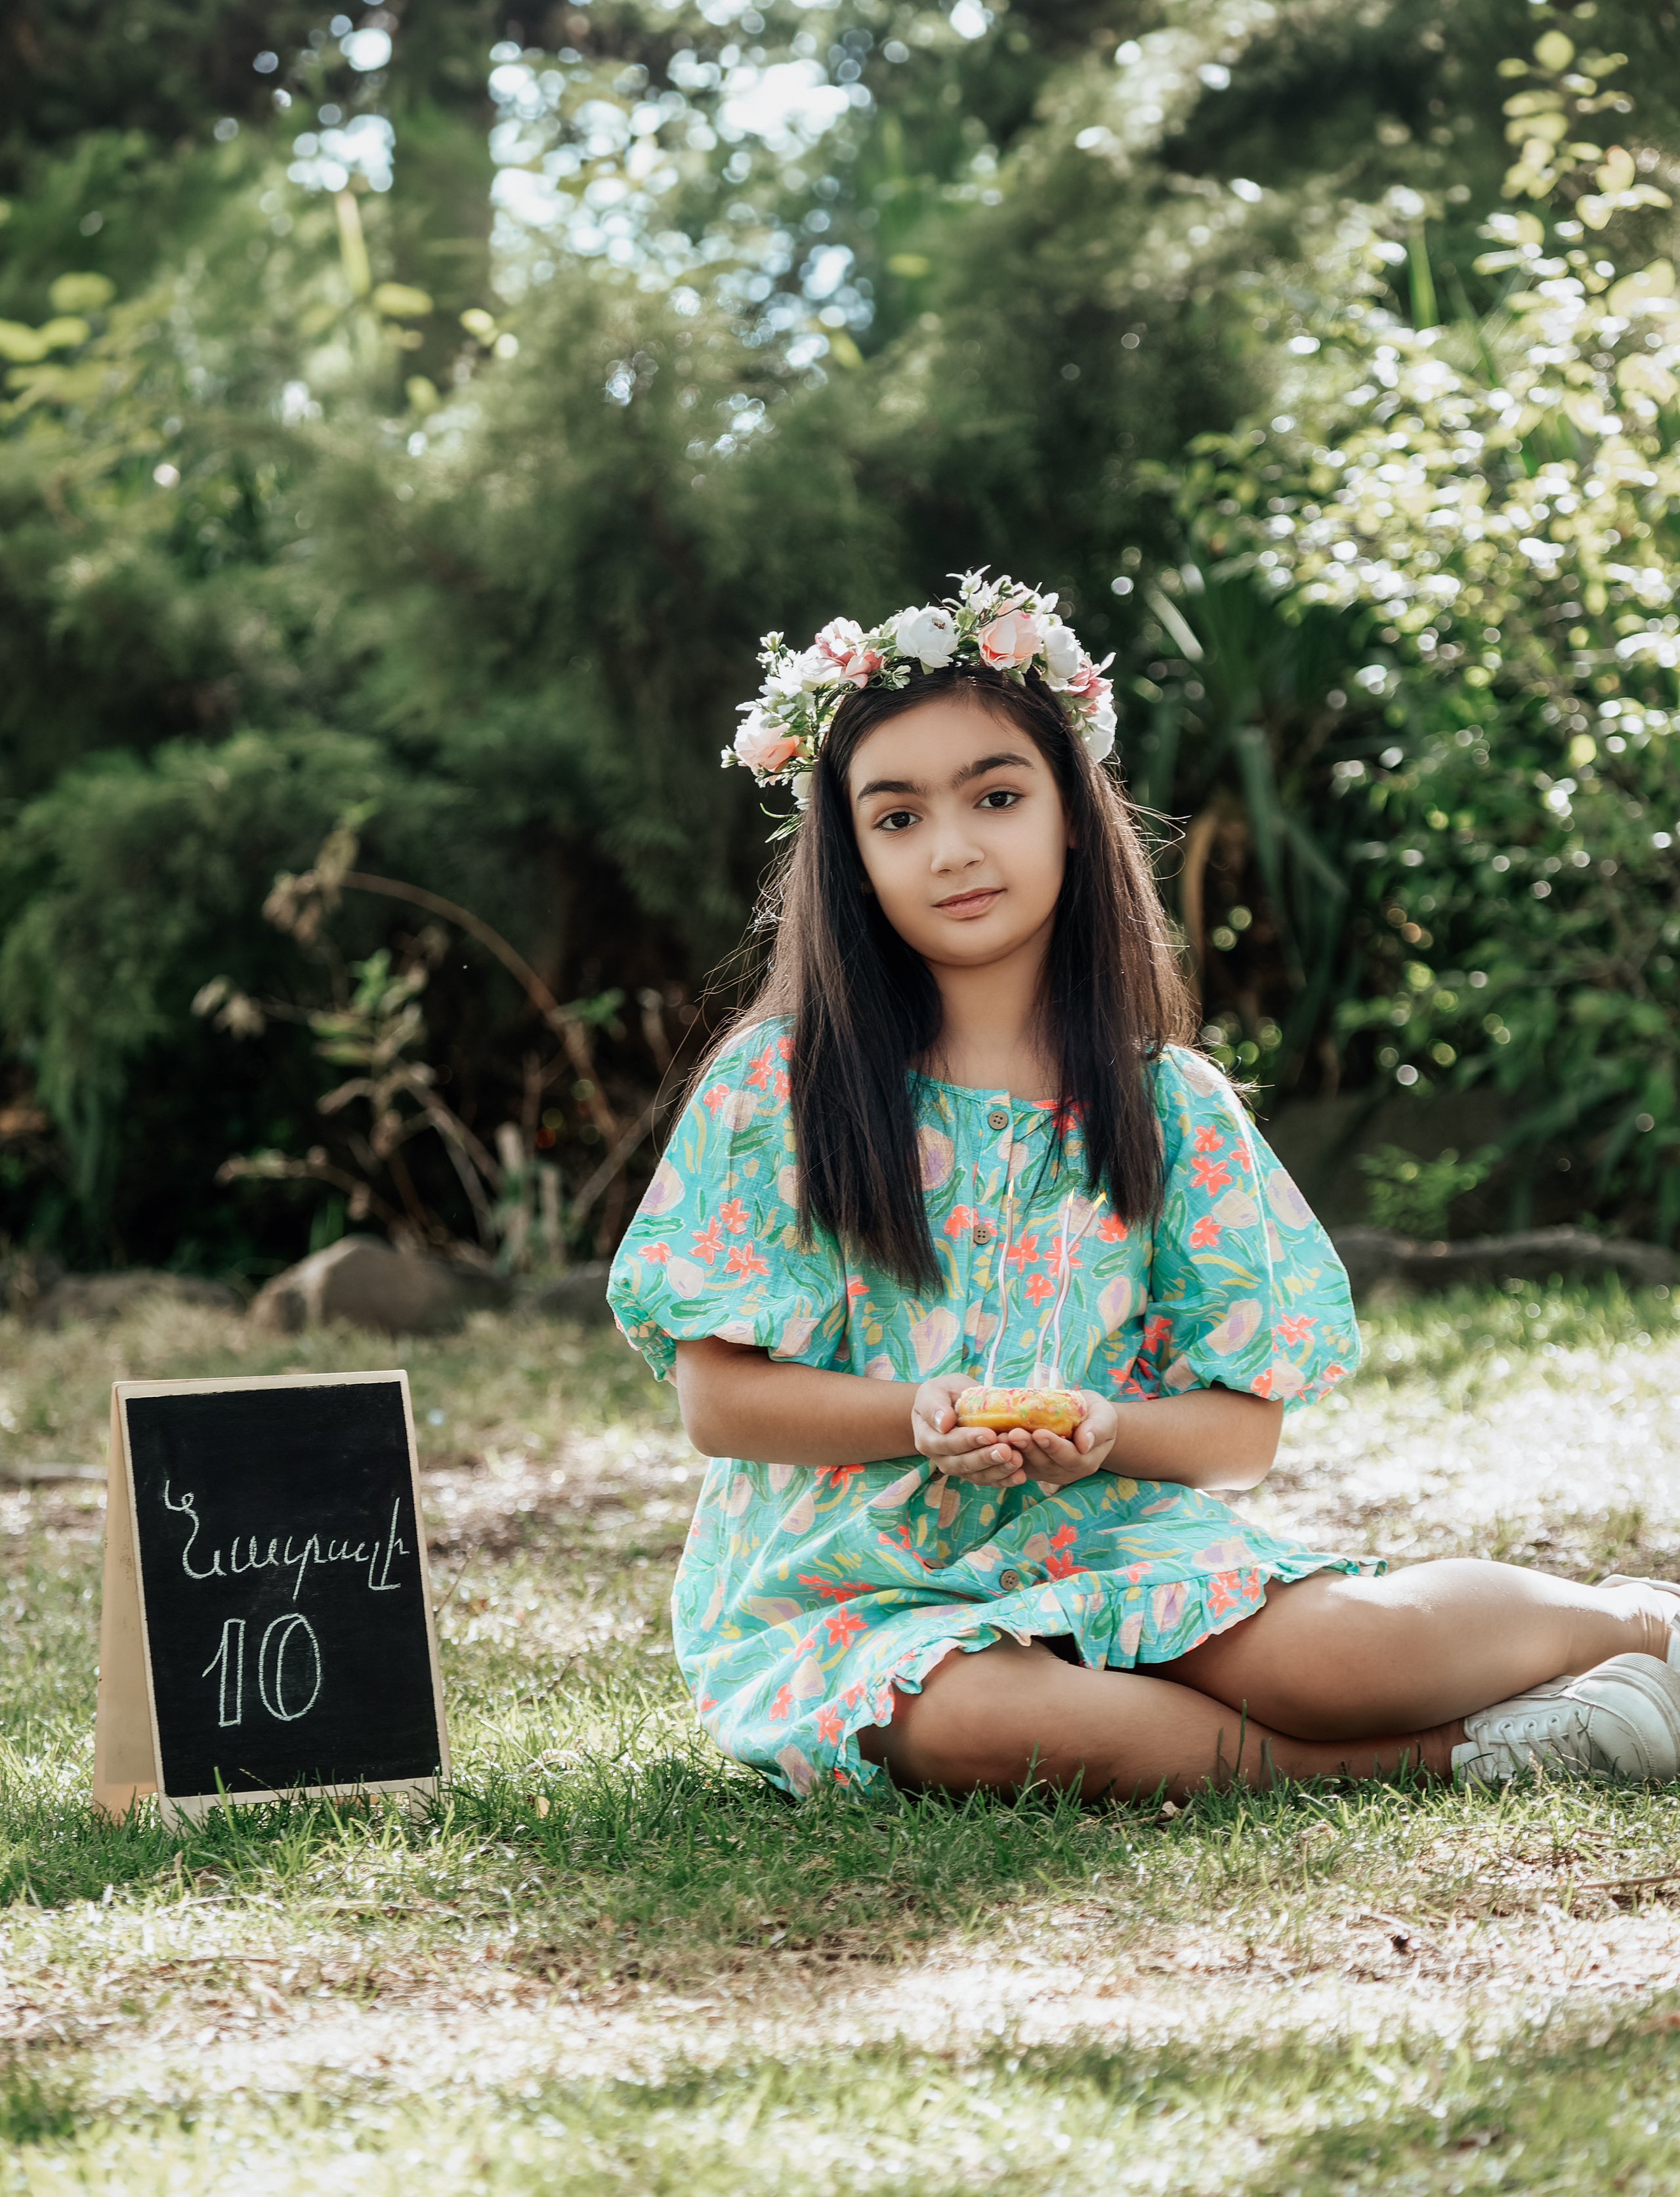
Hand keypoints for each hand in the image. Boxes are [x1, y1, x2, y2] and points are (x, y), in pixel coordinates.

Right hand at [912, 1375, 1038, 1487]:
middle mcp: (941, 1458)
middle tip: (1007, 1450)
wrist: (951, 1403)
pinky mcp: (975, 1472)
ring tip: (1017, 1460)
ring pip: (977, 1476)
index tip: (989, 1434)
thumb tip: (944, 1423)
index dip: (969, 1441)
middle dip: (986, 1458)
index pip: (947, 1443)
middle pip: (963, 1463)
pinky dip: (1005, 1480)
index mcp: (928, 1438)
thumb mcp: (935, 1390)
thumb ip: (935, 1405)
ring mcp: (959, 1468)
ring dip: (998, 1470)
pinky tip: (1020, 1475)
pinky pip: (989, 1480)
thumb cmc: (944, 1393)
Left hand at [998, 1391, 1117, 1487]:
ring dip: (1015, 1453)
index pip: (1069, 1457)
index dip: (1054, 1446)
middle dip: (1029, 1449)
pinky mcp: (1033, 1468)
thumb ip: (1097, 1428)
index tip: (1039, 1433)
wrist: (1085, 1420)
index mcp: (1086, 1460)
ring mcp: (1049, 1472)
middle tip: (1013, 1434)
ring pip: (1030, 1467)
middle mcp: (1067, 1471)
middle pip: (1046, 1464)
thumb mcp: (1104, 1416)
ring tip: (1001, 1437)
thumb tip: (1085, 1443)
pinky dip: (1007, 1456)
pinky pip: (1019, 1466)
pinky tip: (996, 1442)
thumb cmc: (1095, 1415)